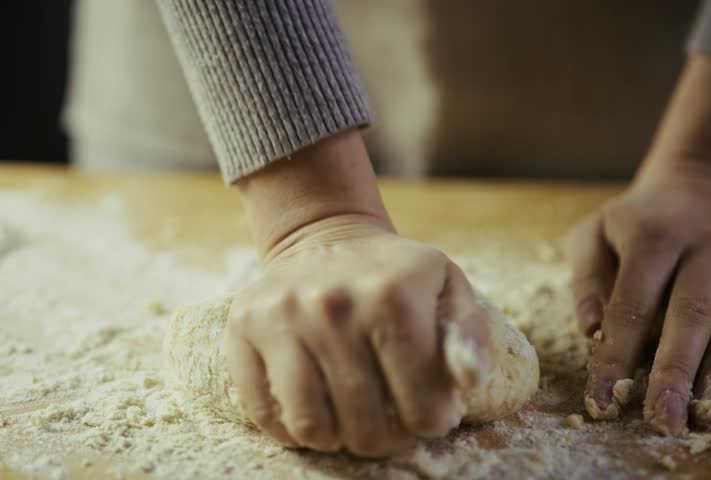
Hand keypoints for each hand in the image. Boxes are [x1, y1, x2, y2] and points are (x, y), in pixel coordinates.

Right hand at [225, 215, 489, 455]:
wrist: (325, 236)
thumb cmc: (394, 275)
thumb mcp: (446, 286)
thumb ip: (467, 334)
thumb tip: (468, 380)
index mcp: (392, 296)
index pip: (421, 404)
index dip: (431, 423)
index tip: (429, 415)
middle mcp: (332, 305)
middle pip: (363, 425)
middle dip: (385, 439)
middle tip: (389, 426)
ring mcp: (281, 316)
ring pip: (309, 426)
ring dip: (336, 440)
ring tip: (351, 424)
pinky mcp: (242, 327)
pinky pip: (261, 411)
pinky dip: (288, 429)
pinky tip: (312, 413)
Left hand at [570, 55, 710, 434]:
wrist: (701, 182)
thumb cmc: (635, 220)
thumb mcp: (596, 233)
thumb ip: (588, 279)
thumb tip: (589, 331)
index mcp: (652, 236)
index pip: (630, 305)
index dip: (615, 355)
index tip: (601, 399)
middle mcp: (702, 248)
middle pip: (691, 314)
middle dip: (676, 370)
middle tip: (663, 418)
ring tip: (709, 418)